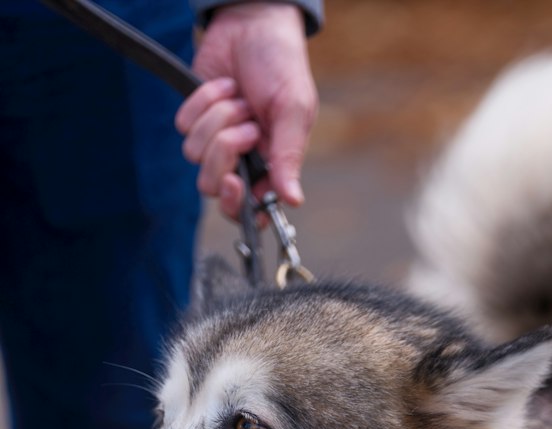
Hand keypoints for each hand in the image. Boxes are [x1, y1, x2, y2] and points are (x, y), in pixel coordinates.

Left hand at [177, 3, 317, 220]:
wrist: (252, 23)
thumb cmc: (283, 66)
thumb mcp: (294, 111)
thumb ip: (289, 156)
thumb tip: (293, 200)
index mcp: (271, 166)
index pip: (249, 210)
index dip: (237, 206)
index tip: (234, 183)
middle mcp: (242, 160)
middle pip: (213, 184)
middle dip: (224, 150)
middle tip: (246, 126)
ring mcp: (215, 139)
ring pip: (196, 153)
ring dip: (218, 118)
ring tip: (239, 98)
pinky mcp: (194, 116)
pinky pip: (184, 125)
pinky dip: (202, 100)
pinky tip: (223, 86)